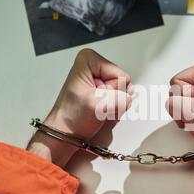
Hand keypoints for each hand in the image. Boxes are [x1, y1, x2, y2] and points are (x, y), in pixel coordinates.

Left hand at [27, 49, 131, 166]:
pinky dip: (113, 108)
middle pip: (122, 83)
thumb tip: (129, 98)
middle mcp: (94, 67)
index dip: (113, 90)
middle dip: (114, 98)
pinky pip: (119, 99)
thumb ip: (118, 99)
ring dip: (114, 105)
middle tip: (99, 106)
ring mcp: (99, 80)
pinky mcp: (101, 91)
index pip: (120, 75)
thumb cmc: (71, 117)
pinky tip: (101, 112)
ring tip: (98, 110)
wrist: (65, 133)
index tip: (98, 97)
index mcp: (89, 60)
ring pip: (122, 92)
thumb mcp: (96, 105)